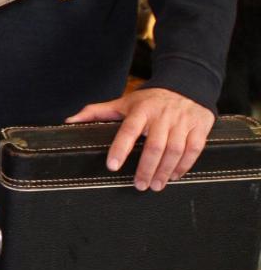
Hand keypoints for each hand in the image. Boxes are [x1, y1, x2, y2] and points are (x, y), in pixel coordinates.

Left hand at [66, 87, 214, 191]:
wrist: (186, 83)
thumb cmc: (150, 99)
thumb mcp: (124, 102)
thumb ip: (96, 112)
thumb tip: (69, 122)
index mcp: (141, 110)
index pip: (128, 130)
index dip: (120, 148)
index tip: (112, 166)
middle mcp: (162, 115)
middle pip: (155, 145)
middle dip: (146, 168)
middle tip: (139, 185)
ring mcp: (182, 121)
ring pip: (175, 149)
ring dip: (165, 171)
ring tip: (155, 185)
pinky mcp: (200, 126)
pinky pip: (193, 149)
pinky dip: (184, 165)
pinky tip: (174, 175)